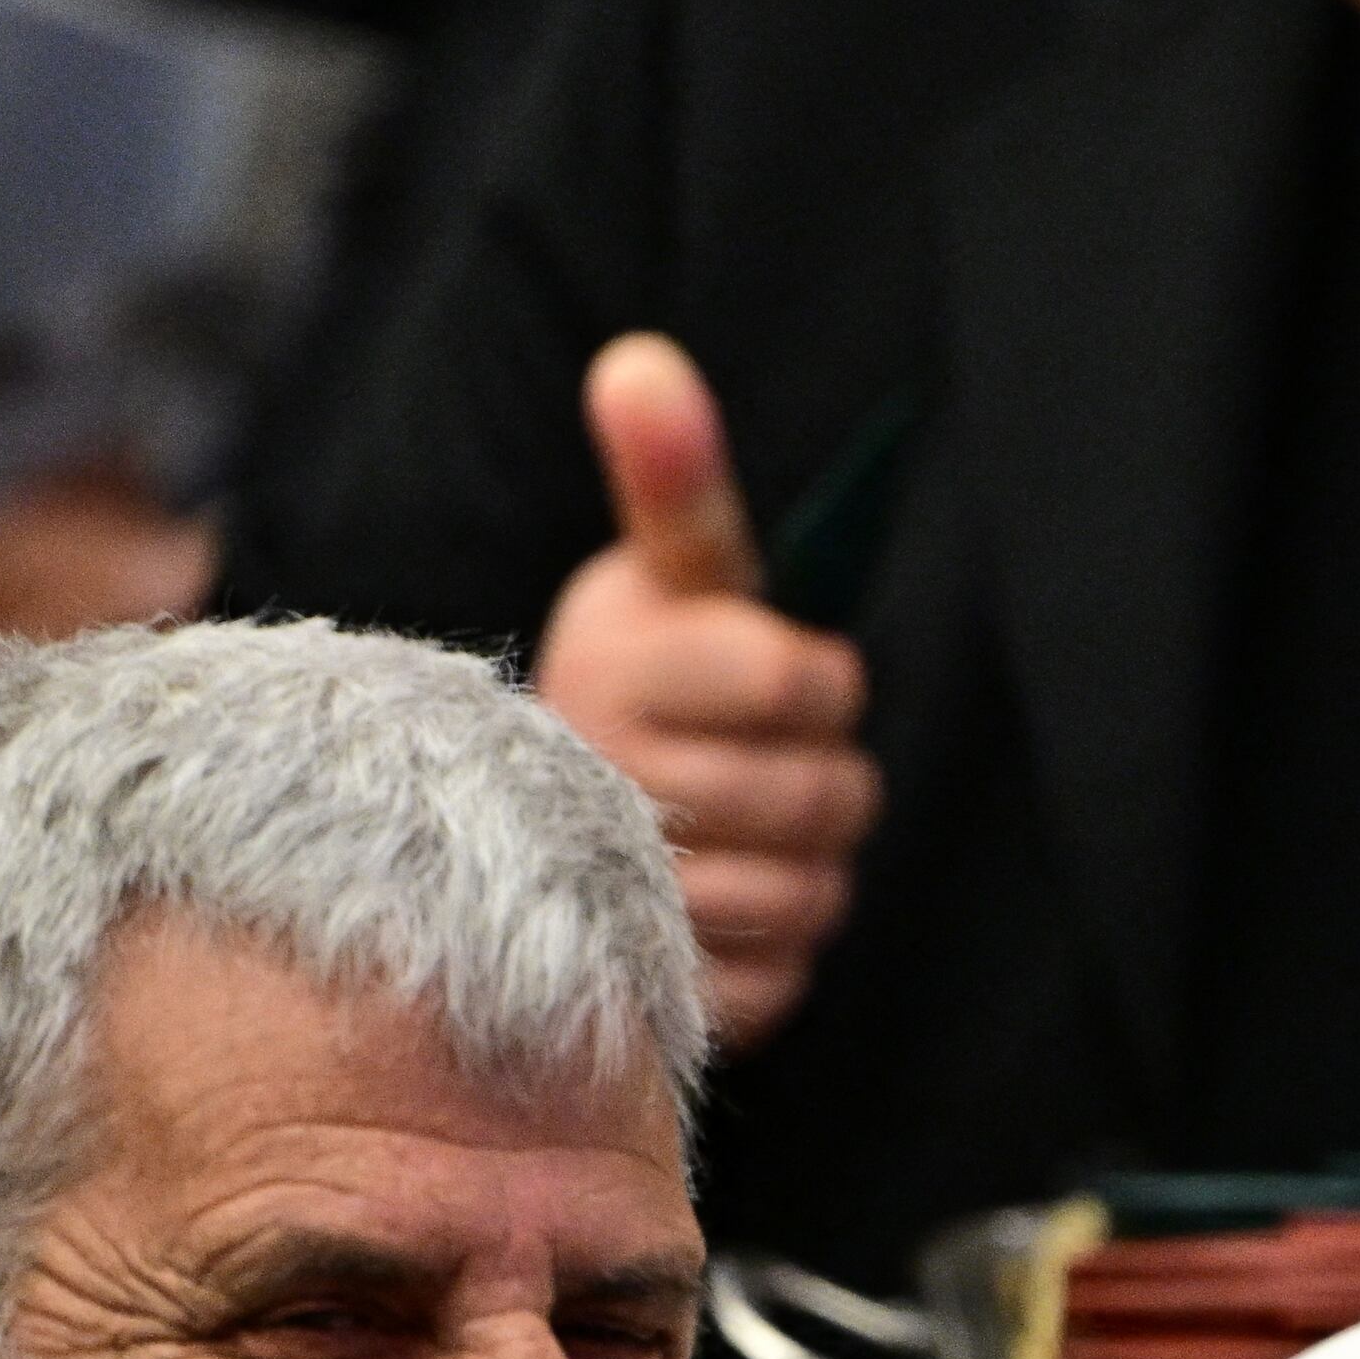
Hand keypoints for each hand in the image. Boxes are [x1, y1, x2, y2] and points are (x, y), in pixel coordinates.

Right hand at [534, 335, 878, 1046]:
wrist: (532, 838)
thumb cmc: (648, 688)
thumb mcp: (668, 576)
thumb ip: (675, 477)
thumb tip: (642, 361)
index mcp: (615, 664)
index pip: (798, 679)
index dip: (818, 683)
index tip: (780, 680)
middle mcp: (597, 778)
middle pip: (826, 799)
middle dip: (827, 782)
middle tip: (770, 767)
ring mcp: (610, 898)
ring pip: (810, 897)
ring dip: (807, 873)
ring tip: (740, 839)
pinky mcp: (639, 997)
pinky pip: (780, 982)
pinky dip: (778, 956)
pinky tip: (722, 917)